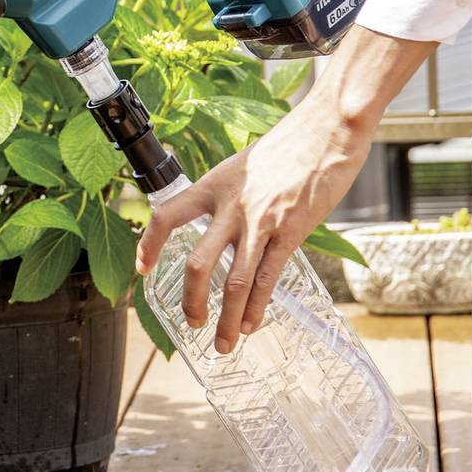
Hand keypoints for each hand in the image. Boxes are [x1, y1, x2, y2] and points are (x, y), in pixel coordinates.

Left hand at [136, 101, 368, 352]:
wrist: (329, 128)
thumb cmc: (290, 144)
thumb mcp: (243, 165)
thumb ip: (228, 194)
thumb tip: (221, 220)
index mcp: (213, 186)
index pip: (167, 216)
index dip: (150, 244)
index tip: (142, 268)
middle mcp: (230, 207)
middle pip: (197, 265)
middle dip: (192, 301)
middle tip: (191, 322)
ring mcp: (260, 222)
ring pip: (233, 282)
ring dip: (226, 318)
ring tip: (223, 343)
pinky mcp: (290, 232)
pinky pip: (268, 279)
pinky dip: (257, 308)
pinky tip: (251, 325)